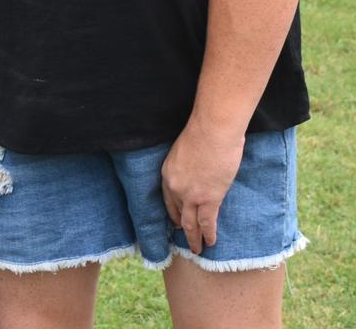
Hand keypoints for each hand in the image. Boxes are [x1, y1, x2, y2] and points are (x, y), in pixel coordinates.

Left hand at [160, 118, 244, 254]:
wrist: (212, 130)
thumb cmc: (202, 132)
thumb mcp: (184, 150)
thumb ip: (187, 164)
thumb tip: (198, 169)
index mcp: (168, 173)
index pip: (168, 198)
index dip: (173, 211)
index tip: (176, 220)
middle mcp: (175, 187)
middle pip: (177, 213)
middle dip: (181, 228)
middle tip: (186, 238)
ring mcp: (191, 195)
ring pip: (190, 224)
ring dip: (194, 238)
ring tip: (197, 249)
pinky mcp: (209, 199)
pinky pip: (207, 223)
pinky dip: (209, 235)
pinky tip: (211, 242)